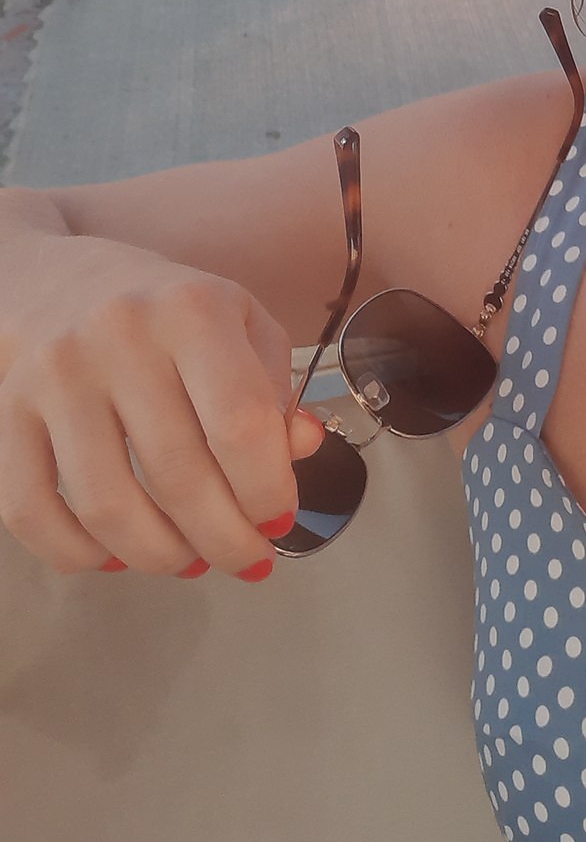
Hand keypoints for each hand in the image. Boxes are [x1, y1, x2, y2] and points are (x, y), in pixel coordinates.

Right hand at [0, 238, 325, 580]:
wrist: (54, 281)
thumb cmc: (165, 310)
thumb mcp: (239, 321)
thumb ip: (276, 387)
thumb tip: (301, 450)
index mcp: (193, 311)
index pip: (240, 423)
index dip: (266, 488)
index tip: (279, 518)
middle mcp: (121, 339)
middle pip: (178, 476)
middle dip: (223, 539)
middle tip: (245, 559)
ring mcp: (56, 377)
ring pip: (107, 507)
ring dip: (159, 556)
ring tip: (190, 560)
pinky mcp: (6, 413)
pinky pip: (33, 512)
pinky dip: (79, 555)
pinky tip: (117, 556)